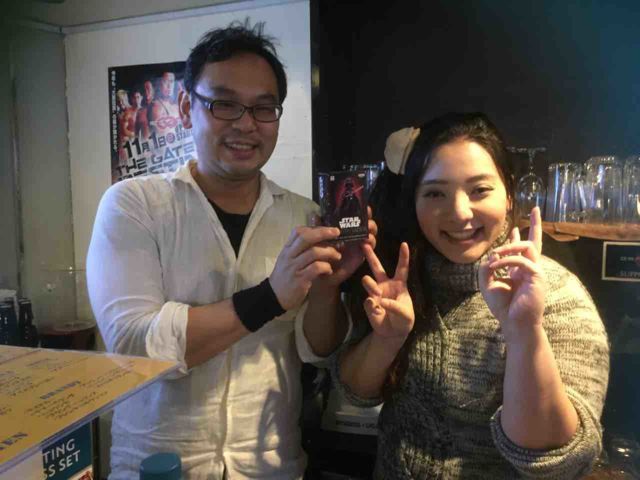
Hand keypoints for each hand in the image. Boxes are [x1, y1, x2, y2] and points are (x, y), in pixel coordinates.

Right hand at [269, 226, 340, 309]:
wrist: (274, 297)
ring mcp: (294, 267)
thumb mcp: (287, 259)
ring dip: (330, 252)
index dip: (314, 228)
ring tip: (337, 256)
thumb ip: (298, 249)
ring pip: (314, 252)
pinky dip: (326, 267)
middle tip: (337, 232)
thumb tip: (315, 237)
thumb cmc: (284, 277)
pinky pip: (316, 268)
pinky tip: (329, 270)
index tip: (326, 230)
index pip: (298, 231)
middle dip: (324, 232)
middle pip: (306, 238)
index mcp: (287, 249)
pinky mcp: (300, 279)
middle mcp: (289, 256)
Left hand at [310, 206, 377, 288]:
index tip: (366, 207)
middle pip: (367, 224)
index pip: (356, 217)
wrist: (320, 273)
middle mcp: (354, 235)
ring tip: (367, 233)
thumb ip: (318, 227)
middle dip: (370, 221)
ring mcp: (358, 245)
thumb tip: (315, 215)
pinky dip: (370, 245)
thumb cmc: (320, 253)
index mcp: (345, 228)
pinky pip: (369, 249)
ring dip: (371, 232)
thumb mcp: (318, 238)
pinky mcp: (360, 256)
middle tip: (367, 221)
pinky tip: (365, 243)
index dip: (362, 210)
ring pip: (371, 235)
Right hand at [362, 242, 413, 345]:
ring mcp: (376, 293)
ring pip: (367, 281)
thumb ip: (396, 306)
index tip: (404, 244)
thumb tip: (381, 300)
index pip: (402, 268)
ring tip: (376, 294)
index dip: (403, 256)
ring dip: (370, 285)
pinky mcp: (369, 303)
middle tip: (364, 244)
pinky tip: (377, 311)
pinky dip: (372, 306)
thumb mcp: (406, 315)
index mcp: (399, 285)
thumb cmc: (404, 321)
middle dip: (371, 256)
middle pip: (377, 267)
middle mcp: (386, 286)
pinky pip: (367, 300)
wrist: (393, 333)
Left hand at [479, 207, 545, 342]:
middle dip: (535, 225)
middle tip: (536, 209)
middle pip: (536, 242)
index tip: (516, 226)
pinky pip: (521, 260)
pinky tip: (495, 266)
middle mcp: (529, 269)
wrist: (514, 324)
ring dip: (509, 246)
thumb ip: (487, 267)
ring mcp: (536, 272)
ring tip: (495, 254)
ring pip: (528, 246)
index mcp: (520, 271)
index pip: (522, 250)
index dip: (518, 237)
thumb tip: (491, 255)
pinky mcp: (538, 276)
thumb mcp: (488, 284)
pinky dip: (505, 261)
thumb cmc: (503, 307)